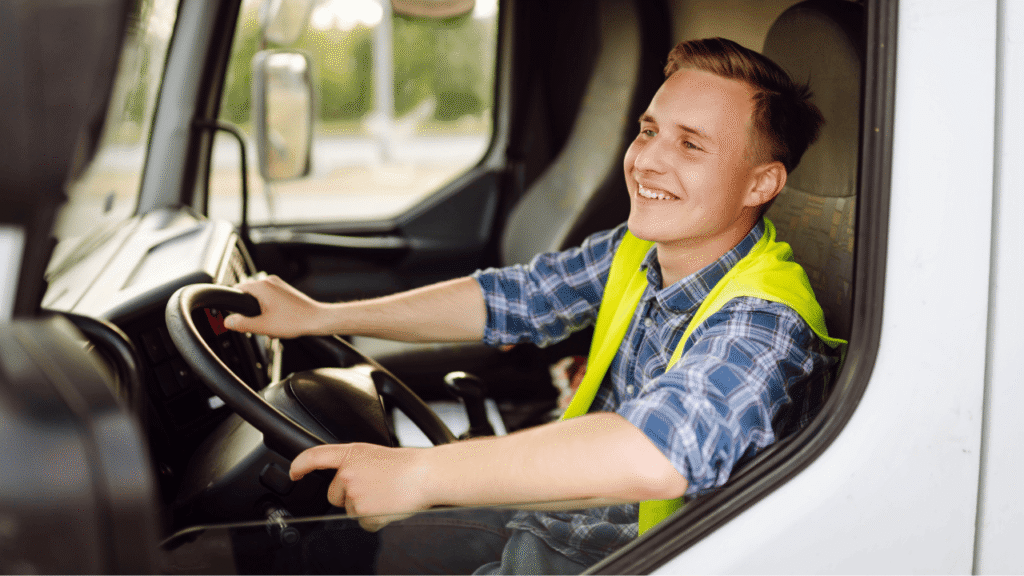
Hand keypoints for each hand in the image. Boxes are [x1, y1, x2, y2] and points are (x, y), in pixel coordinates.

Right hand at [223, 275, 321, 337]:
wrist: (317, 320)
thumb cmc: (295, 321)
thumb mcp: (263, 326)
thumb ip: (242, 323)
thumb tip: (227, 321)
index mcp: (261, 286)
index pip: (237, 290)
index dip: (234, 305)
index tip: (235, 316)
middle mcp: (269, 281)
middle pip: (248, 295)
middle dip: (250, 312)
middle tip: (258, 324)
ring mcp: (278, 285)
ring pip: (259, 299)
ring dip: (261, 313)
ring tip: (271, 325)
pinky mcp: (285, 291)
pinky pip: (269, 299)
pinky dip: (270, 310)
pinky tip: (278, 322)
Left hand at [290, 443, 431, 531]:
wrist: (425, 475)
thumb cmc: (407, 465)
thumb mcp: (374, 455)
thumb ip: (354, 464)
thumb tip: (345, 480)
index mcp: (350, 454)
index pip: (315, 456)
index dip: (300, 465)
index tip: (294, 473)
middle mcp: (347, 473)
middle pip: (333, 495)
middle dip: (349, 496)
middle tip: (375, 488)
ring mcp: (354, 494)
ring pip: (350, 510)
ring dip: (366, 508)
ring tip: (386, 494)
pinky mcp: (362, 512)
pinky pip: (363, 523)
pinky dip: (376, 520)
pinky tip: (388, 506)